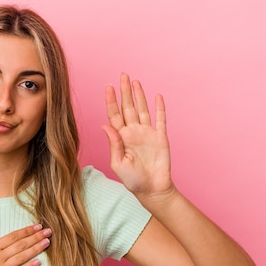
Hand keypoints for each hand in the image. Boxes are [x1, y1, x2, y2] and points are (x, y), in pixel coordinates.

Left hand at [102, 73, 173, 199]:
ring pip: (142, 110)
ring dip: (139, 96)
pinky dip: (159, 108)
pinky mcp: (161, 138)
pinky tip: (156, 96)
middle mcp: (133, 132)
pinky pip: (160, 120)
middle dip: (125, 92)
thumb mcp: (118, 163)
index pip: (114, 115)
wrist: (152, 190)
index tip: (108, 87)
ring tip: (135, 81)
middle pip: (128, 108)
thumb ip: (113, 143)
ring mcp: (147, 134)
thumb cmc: (132, 180)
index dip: (111, 101)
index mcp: (121, 138)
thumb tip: (105, 125)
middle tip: (122, 76)